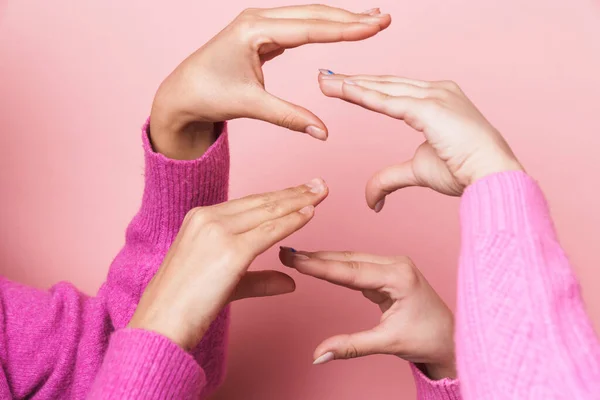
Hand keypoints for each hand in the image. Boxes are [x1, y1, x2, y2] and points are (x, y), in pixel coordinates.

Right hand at [128, 178, 328, 349]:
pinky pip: (269, 232)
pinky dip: (292, 221)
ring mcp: (218, 232)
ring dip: (298, 200)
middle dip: (293, 192)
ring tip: (321, 191)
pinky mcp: (230, 251)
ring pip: (267, 211)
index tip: (299, 191)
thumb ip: (259, 279)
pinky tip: (310, 214)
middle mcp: (207, 218)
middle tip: (318, 184)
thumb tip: (289, 281)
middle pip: (261, 202)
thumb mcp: (225, 283)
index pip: (248, 204)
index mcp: (200, 219)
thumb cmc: (184, 306)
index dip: (277, 197)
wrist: (159, 324)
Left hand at [150, 6, 390, 158]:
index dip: (345, 29)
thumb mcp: (250, 105)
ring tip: (370, 19)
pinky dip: (322, 27)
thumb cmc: (208, 95)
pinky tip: (340, 27)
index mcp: (254, 30)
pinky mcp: (261, 33)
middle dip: (349, 18)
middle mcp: (257, 19)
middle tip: (383, 19)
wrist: (181, 93)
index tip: (374, 26)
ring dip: (339, 19)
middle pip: (313, 14)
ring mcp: (259, 24)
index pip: (310, 27)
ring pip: (307, 17)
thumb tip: (323, 133)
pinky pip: (298, 26)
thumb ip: (289, 117)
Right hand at [279, 248, 455, 379]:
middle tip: (287, 254)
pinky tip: (319, 263)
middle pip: (348, 259)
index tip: (296, 259)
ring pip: (351, 260)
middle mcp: (396, 265)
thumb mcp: (388, 343)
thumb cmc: (427, 338)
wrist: (450, 339)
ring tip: (296, 257)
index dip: (320, 265)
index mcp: (399, 277)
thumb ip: (351, 346)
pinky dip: (336, 266)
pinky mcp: (388, 273)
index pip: (351, 270)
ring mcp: (392, 266)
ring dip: (324, 259)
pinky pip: (357, 267)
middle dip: (317, 257)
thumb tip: (317, 355)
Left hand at [318, 72, 523, 210]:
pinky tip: (343, 89)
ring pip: (383, 88)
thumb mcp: (417, 171)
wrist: (492, 176)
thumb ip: (390, 178)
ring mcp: (434, 95)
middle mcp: (436, 90)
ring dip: (350, 84)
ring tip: (323, 80)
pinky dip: (364, 95)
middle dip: (352, 80)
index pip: (393, 90)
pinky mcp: (430, 107)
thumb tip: (371, 201)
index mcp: (437, 99)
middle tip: (323, 76)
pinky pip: (388, 101)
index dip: (366, 87)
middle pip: (384, 83)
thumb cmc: (464, 171)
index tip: (341, 84)